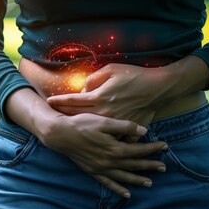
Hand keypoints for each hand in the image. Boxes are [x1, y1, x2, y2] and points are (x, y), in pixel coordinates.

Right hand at [38, 111, 167, 198]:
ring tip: (150, 182)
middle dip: (150, 165)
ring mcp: (100, 168)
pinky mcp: (92, 171)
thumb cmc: (82, 124)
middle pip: (134, 165)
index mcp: (115, 148)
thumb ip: (124, 126)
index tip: (165, 146)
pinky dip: (118, 189)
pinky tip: (126, 194)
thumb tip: (143, 131)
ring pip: (123, 176)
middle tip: (164, 167)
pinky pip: (108, 183)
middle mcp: (109, 162)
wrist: (60, 134)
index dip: (153, 148)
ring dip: (137, 179)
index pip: (139, 150)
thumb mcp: (104, 121)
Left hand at [46, 63, 170, 141]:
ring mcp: (115, 123)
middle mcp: (104, 112)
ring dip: (79, 127)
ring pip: (92, 128)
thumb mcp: (111, 70)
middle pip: (78, 116)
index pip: (73, 100)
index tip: (48, 101)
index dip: (59, 101)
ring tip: (66, 128)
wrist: (159, 88)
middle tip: (50, 115)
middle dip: (63, 115)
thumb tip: (83, 89)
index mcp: (99, 97)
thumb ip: (93, 79)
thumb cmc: (135, 75)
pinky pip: (111, 137)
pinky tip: (93, 138)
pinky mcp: (126, 129)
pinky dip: (102, 137)